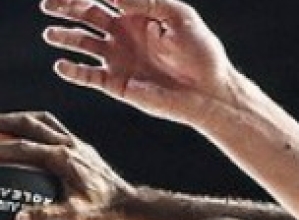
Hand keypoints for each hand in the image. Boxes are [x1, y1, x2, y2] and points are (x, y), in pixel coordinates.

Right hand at [0, 111, 134, 219]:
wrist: (129, 203)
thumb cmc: (103, 210)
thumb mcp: (74, 215)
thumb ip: (46, 215)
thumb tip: (19, 218)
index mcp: (62, 158)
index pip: (21, 148)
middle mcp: (68, 145)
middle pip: (29, 123)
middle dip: (3, 122)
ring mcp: (76, 143)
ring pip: (42, 120)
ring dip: (19, 118)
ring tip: (1, 124)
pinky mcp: (81, 147)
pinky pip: (54, 127)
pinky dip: (36, 125)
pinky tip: (28, 135)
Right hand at [41, 0, 234, 124]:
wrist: (210, 91)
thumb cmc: (201, 52)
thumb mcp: (178, 16)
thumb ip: (147, 0)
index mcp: (137, 15)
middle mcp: (123, 34)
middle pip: (86, 15)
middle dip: (65, 8)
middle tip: (48, 5)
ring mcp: (119, 58)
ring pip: (82, 43)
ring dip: (64, 37)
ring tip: (51, 34)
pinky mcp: (118, 83)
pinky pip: (88, 76)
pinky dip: (73, 71)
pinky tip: (62, 65)